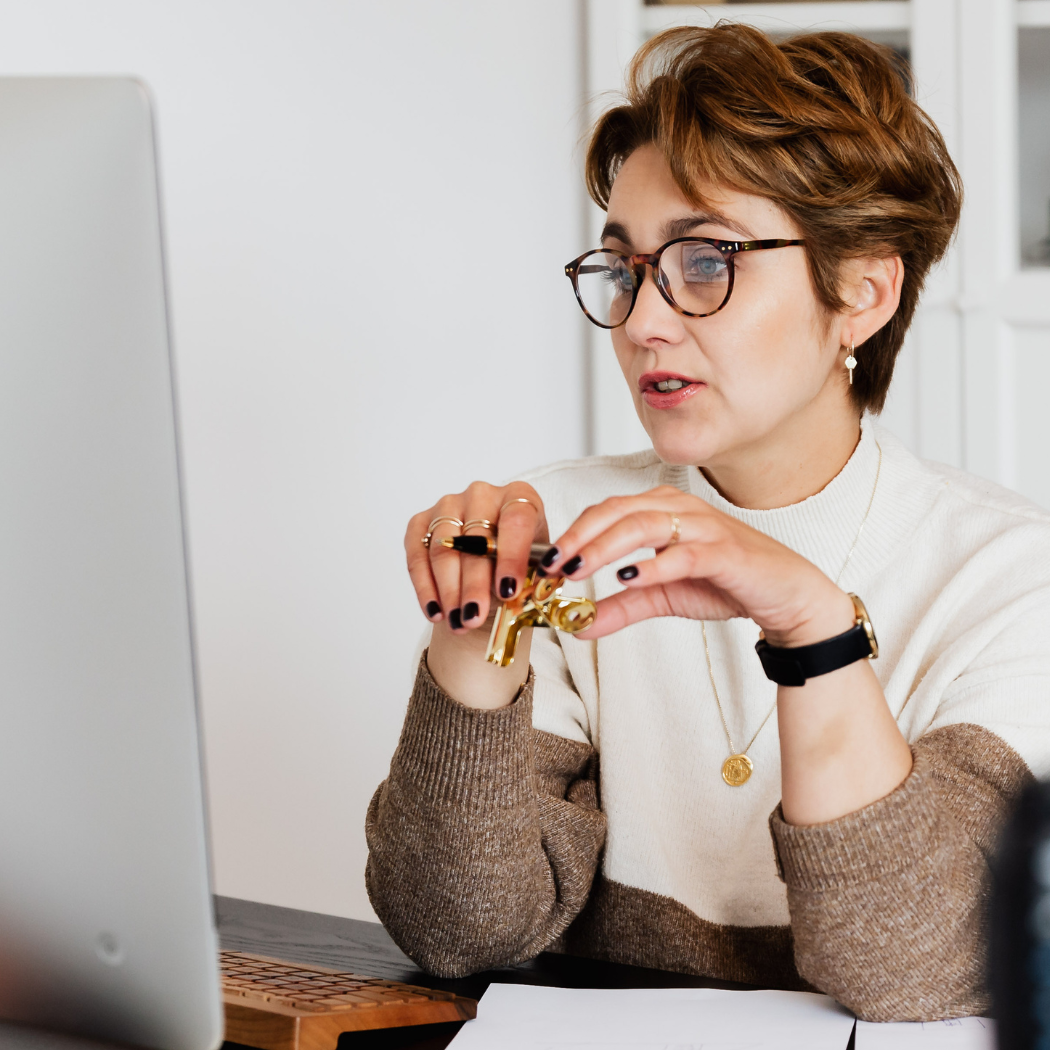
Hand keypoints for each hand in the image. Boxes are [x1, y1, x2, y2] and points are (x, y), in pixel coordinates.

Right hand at [404, 482, 547, 708]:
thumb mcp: (535, 570)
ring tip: (458, 621)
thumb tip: (526, 592)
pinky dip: (425, 587)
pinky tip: (437, 612)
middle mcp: (482, 494)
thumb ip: (535, 578)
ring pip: (444, 548)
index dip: (512, 556)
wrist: (489, 568)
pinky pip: (418, 555)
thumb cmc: (516, 565)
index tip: (509, 591)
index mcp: (519, 496)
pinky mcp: (421, 522)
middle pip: (475, 538)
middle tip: (475, 617)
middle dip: (475, 583)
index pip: (516, 520)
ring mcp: (448, 505)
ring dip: (449, 590)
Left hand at [544, 486, 854, 645]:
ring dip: (605, 546)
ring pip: (644, 524)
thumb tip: (577, 627)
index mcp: (662, 509)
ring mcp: (704, 526)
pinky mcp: (725, 551)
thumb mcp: (662, 597)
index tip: (546, 563)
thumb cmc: (725, 583)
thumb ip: (621, 607)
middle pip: (618, 511)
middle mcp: (680, 508)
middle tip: (552, 565)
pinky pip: (683, 553)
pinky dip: (653, 564)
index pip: (606, 510)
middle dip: (580, 536)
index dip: (573, 532)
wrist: (785, 596)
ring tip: (578, 569)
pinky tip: (628, 578)